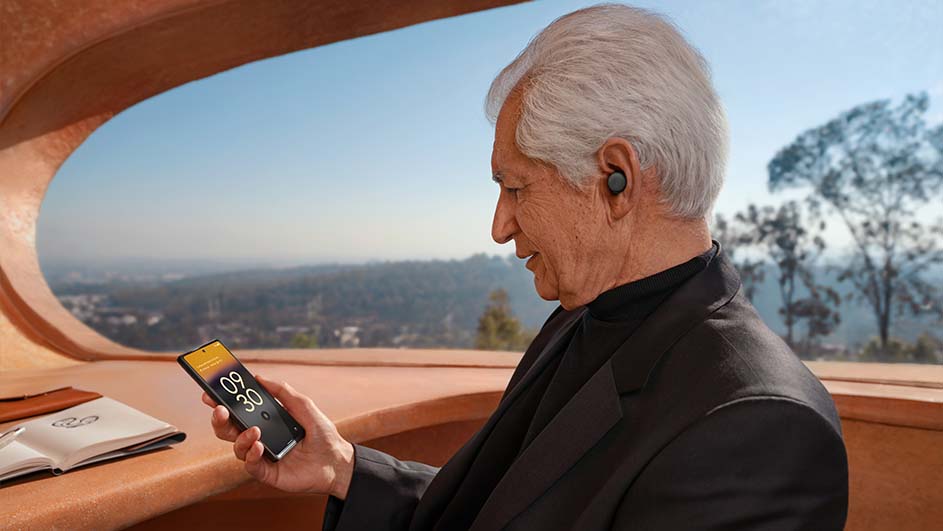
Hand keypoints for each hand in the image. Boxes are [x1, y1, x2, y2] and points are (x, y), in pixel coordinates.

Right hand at [202, 374, 353, 498]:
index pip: (238, 412)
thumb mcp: (304, 406)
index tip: (210, 394)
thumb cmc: (322, 433)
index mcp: (265, 421)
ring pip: (237, 447)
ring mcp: (262, 456)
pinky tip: (258, 446)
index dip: (222, 404)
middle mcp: (260, 438)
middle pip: (229, 430)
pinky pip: (250, 466)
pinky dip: (251, 455)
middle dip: (220, 420)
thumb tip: (259, 377)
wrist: (337, 460)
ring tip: (254, 431)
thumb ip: (282, 391)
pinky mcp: (267, 473)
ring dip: (240, 437)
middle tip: (220, 410)